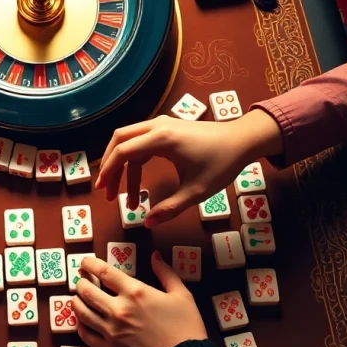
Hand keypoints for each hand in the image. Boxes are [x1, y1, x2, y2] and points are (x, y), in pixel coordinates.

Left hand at [73, 253, 207, 346]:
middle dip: (81, 282)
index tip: (85, 262)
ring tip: (77, 297)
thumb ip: (166, 273)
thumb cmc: (186, 327)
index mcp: (135, 292)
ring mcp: (111, 331)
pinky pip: (87, 335)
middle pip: (87, 291)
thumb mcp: (181, 295)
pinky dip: (80, 326)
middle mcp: (118, 309)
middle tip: (81, 279)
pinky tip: (82, 321)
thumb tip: (155, 256)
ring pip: (82, 312)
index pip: (104, 272)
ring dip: (77, 301)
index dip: (90, 264)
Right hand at [96, 111, 282, 226]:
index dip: (109, 171)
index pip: (123, 151)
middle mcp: (157, 126)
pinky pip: (140, 139)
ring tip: (121, 193)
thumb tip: (147, 223)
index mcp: (162, 139)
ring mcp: (162, 124)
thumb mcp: (197, 191)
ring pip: (128, 138)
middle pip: (119, 140)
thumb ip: (170, 208)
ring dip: (121, 163)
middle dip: (110, 166)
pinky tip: (135, 178)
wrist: (243, 140)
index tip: (104, 191)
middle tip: (107, 191)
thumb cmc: (222, 163)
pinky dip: (133, 158)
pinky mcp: (167, 127)